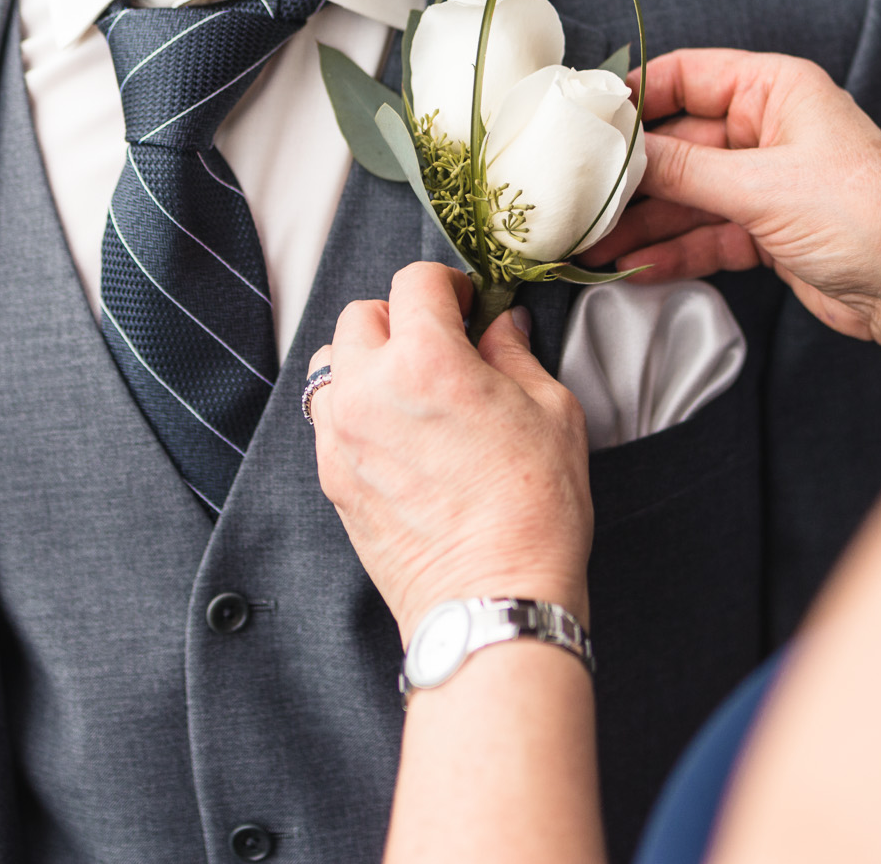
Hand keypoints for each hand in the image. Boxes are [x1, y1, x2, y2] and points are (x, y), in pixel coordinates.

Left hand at [311, 263, 591, 641]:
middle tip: (442, 343)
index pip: (415, 281)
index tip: (466, 304)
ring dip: (366, 360)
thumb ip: (515, 354)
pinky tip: (398, 433)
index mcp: (427, 360)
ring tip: (409, 387)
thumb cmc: (535, 510)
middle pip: (362, 315)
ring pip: (331, 364)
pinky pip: (328, 418)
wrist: (492, 599)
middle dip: (402, 318)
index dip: (447, 285)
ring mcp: (342, 436)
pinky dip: (355, 408)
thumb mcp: (552, 412)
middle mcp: (369, 389)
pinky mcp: (334, 478)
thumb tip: (500, 325)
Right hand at [587, 49, 880, 408]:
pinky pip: (705, 234)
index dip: (631, 97)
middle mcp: (769, 129)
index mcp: (776, 90)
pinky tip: (632, 269)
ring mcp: (767, 182)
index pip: (685, 76)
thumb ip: (684, 169)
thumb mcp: (762, 187)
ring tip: (590, 245)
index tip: (580, 123)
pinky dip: (672, 251)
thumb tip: (619, 153)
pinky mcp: (767, 231)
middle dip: (629, 175)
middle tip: (575, 198)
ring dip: (642, 222)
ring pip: (686, 194)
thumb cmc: (865, 218)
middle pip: (677, 142)